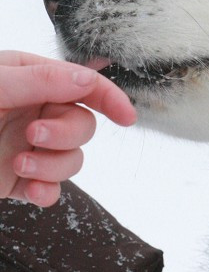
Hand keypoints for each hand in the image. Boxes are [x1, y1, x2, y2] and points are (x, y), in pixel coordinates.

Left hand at [0, 50, 135, 206]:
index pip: (82, 85)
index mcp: (31, 79)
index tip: (127, 117)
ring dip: (52, 166)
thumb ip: (42, 80)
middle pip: (82, 125)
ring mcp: (30, 148)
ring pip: (72, 160)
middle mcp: (34, 112)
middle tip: (34, 135)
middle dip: (65, 135)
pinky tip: (29, 189)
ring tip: (20, 164)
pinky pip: (52, 190)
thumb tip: (88, 80)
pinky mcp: (20, 180)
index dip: (109, 99)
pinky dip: (46, 192)